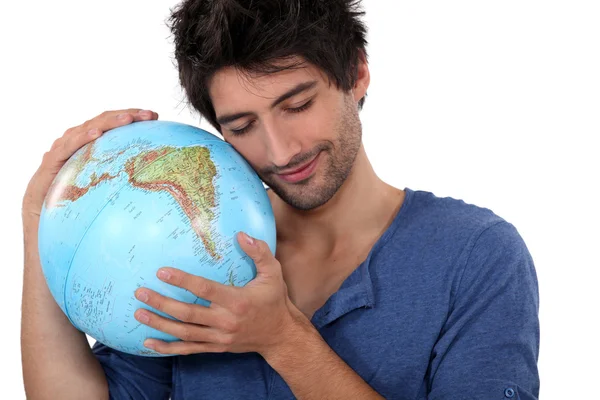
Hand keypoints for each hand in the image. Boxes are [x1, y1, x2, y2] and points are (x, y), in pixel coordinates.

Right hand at [21, 109, 158, 220]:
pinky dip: (83, 137)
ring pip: (89, 128)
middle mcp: (78, 138)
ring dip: (110, 122)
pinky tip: (97, 133)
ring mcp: (64, 147)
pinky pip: (69, 146)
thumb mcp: (103, 182)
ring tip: (128, 118)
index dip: (133, 116)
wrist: (41, 210)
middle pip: (105, 120)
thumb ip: (121, 173)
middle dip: (128, 115)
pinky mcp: (53, 159)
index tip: (155, 116)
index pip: (114, 123)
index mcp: (91, 142)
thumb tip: (153, 174)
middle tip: (150, 115)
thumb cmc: (75, 196)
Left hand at [133, 232, 307, 356]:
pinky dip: (168, 348)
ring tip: (140, 313)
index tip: (162, 272)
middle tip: (141, 293)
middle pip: (188, 314)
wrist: (281, 336)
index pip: (205, 290)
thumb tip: (241, 234)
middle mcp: (226, 322)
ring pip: (184, 333)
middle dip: (162, 303)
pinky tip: (149, 343)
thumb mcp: (273, 273)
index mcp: (237, 301)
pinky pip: (189, 349)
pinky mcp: (216, 347)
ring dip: (160, 324)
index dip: (182, 281)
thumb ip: (259, 252)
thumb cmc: (274, 301)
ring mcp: (220, 337)